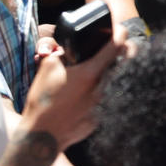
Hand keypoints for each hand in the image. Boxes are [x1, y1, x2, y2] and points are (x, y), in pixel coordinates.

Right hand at [21, 34, 119, 150]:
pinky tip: (88, 94)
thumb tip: (69, 48)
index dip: (121, 33)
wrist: (41, 135)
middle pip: (124, 63)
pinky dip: (103, 94)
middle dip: (124, 53)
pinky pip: (108, 101)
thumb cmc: (43, 100)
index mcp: (90, 73)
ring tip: (102, 72)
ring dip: (113, 74)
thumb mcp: (48, 67)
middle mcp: (101, 89)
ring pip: (117, 83)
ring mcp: (103, 105)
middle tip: (117, 49)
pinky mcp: (100, 119)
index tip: (120, 30)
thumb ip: (61, 52)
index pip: (117, 46)